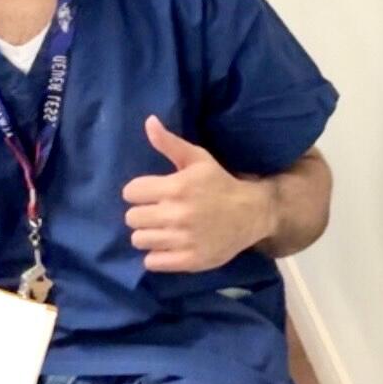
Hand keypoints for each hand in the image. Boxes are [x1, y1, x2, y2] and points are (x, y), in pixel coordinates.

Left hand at [122, 116, 274, 273]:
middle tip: (157, 212)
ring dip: (147, 234)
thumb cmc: (219, 183)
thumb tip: (148, 121)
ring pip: (139, 240)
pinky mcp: (189, 261)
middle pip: (131, 217)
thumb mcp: (197, 159)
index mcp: (176, 187)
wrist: (251, 213)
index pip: (131, 192)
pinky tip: (167, 246)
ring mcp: (183, 240)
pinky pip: (152, 262)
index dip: (138, 191)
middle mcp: (177, 214)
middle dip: (142, 213)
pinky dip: (156, 255)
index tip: (150, 193)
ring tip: (161, 229)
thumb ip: (169, 143)